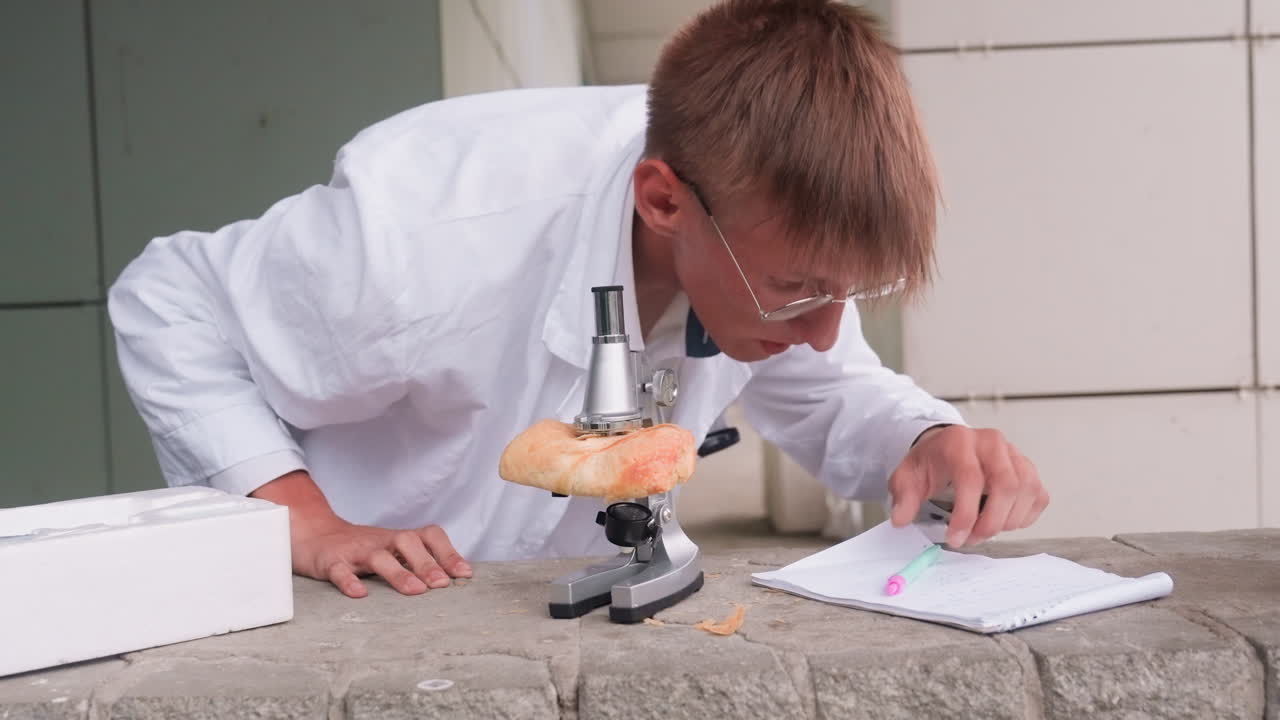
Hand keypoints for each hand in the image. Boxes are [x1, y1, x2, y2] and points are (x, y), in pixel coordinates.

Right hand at [292, 516, 472, 597]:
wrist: (314, 534)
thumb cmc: (362, 548)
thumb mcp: (392, 550)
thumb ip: (419, 561)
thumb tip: (455, 579)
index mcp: (398, 539)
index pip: (429, 535)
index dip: (448, 552)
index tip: (464, 574)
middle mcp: (381, 541)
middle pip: (407, 542)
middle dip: (427, 563)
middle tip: (443, 584)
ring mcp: (356, 551)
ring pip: (379, 557)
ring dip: (399, 573)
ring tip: (415, 591)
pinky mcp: (331, 562)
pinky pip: (340, 570)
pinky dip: (350, 582)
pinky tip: (360, 594)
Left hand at [888, 425, 1048, 546]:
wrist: (946, 447)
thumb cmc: (931, 462)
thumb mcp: (907, 476)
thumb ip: (904, 497)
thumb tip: (901, 519)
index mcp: (959, 442)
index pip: (971, 478)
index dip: (966, 514)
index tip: (955, 537)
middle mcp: (992, 443)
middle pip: (1006, 484)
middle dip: (991, 521)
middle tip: (973, 539)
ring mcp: (1014, 454)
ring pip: (1026, 490)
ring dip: (1008, 520)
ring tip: (984, 531)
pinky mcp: (1028, 468)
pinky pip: (1038, 496)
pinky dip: (1024, 516)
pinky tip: (1003, 521)